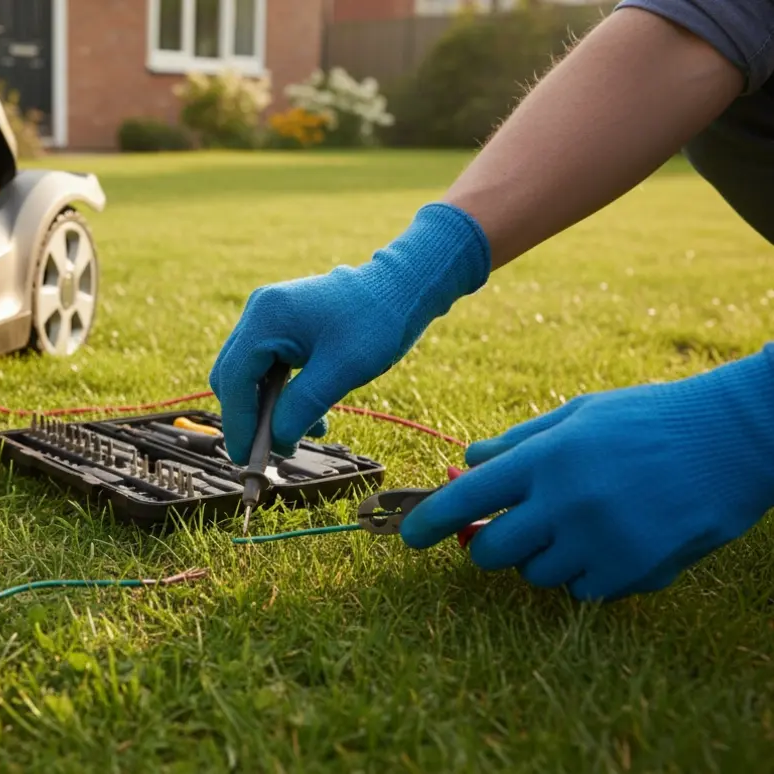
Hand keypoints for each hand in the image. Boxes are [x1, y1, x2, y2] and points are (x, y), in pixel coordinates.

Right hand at [209, 203, 490, 463]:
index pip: (235, 378)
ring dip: (269, 408)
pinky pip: (267, 367)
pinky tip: (310, 414)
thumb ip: (302, 406)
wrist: (404, 287)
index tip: (248, 457)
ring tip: (302, 432)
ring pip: (249, 375)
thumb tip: (277, 440)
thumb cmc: (378, 321)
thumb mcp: (342, 371)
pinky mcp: (281, 325)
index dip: (239, 422)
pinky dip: (281, 394)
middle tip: (270, 451)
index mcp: (267, 317)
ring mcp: (268, 317)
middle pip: (234, 377)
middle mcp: (259, 312)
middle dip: (250, 417)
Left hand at [401, 345, 773, 600]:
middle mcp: (566, 504)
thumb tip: (465, 464)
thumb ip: (517, 443)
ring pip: (536, 575)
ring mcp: (601, 542)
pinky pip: (583, 590)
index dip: (427, 521)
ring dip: (542, 557)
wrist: (734, 438)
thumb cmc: (649, 418)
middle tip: (505, 528)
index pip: (465, 499)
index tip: (409, 536)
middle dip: (487, 544)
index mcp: (546, 458)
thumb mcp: (577, 415)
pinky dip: (586, 573)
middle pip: (489, 552)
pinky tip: (610, 541)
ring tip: (576, 524)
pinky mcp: (635, 571)